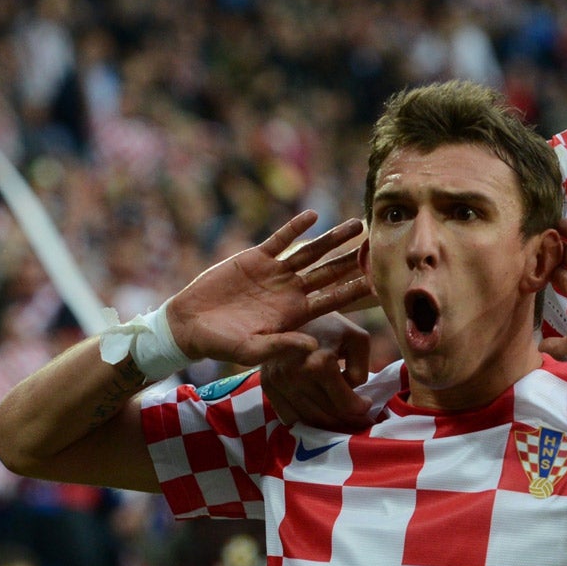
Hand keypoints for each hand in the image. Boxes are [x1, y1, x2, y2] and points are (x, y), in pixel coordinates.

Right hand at [167, 211, 369, 365]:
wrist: (189, 324)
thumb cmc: (221, 344)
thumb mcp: (252, 350)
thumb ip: (282, 346)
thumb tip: (315, 346)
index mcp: (295, 314)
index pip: (332, 300)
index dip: (353, 290)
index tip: (377, 281)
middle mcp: (290, 291)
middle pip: (329, 272)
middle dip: (351, 259)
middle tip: (376, 245)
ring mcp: (275, 272)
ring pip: (310, 251)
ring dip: (332, 238)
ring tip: (356, 224)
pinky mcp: (255, 258)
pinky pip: (280, 239)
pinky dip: (295, 227)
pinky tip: (313, 215)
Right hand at [262, 312, 374, 429]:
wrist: (291, 314)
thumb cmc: (329, 324)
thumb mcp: (357, 338)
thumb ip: (362, 368)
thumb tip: (351, 391)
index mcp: (320, 364)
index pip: (345, 404)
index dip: (361, 409)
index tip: (367, 405)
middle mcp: (296, 377)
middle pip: (327, 416)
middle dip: (348, 421)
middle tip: (360, 420)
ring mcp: (279, 383)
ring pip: (309, 419)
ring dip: (328, 425)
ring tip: (342, 419)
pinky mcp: (267, 385)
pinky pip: (288, 416)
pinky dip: (305, 420)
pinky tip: (318, 414)